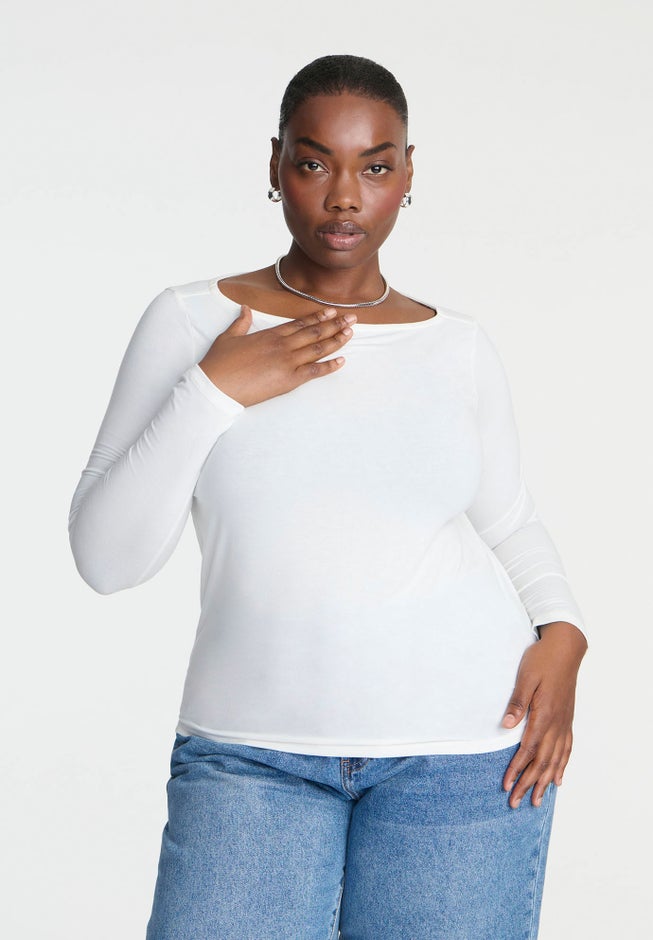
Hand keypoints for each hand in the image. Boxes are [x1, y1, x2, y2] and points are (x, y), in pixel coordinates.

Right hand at [198, 304, 355, 406]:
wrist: (216, 386)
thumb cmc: (219, 363)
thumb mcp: (228, 337)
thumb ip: (240, 322)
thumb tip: (245, 308)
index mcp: (270, 334)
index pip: (300, 323)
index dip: (318, 316)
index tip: (331, 311)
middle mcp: (282, 346)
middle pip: (314, 332)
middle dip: (335, 324)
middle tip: (352, 318)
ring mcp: (287, 362)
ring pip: (318, 349)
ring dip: (336, 340)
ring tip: (351, 333)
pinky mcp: (288, 380)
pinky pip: (314, 371)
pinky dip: (330, 366)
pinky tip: (342, 360)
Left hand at [501, 622, 587, 808]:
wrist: (566, 648)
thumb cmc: (542, 660)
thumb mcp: (525, 677)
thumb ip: (517, 702)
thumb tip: (506, 725)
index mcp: (543, 714)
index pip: (528, 749)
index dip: (517, 769)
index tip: (507, 786)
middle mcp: (556, 723)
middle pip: (542, 761)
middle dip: (528, 784)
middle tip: (516, 803)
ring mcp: (564, 722)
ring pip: (555, 760)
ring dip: (545, 782)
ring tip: (538, 801)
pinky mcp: (567, 719)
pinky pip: (566, 748)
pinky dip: (562, 766)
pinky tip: (558, 779)